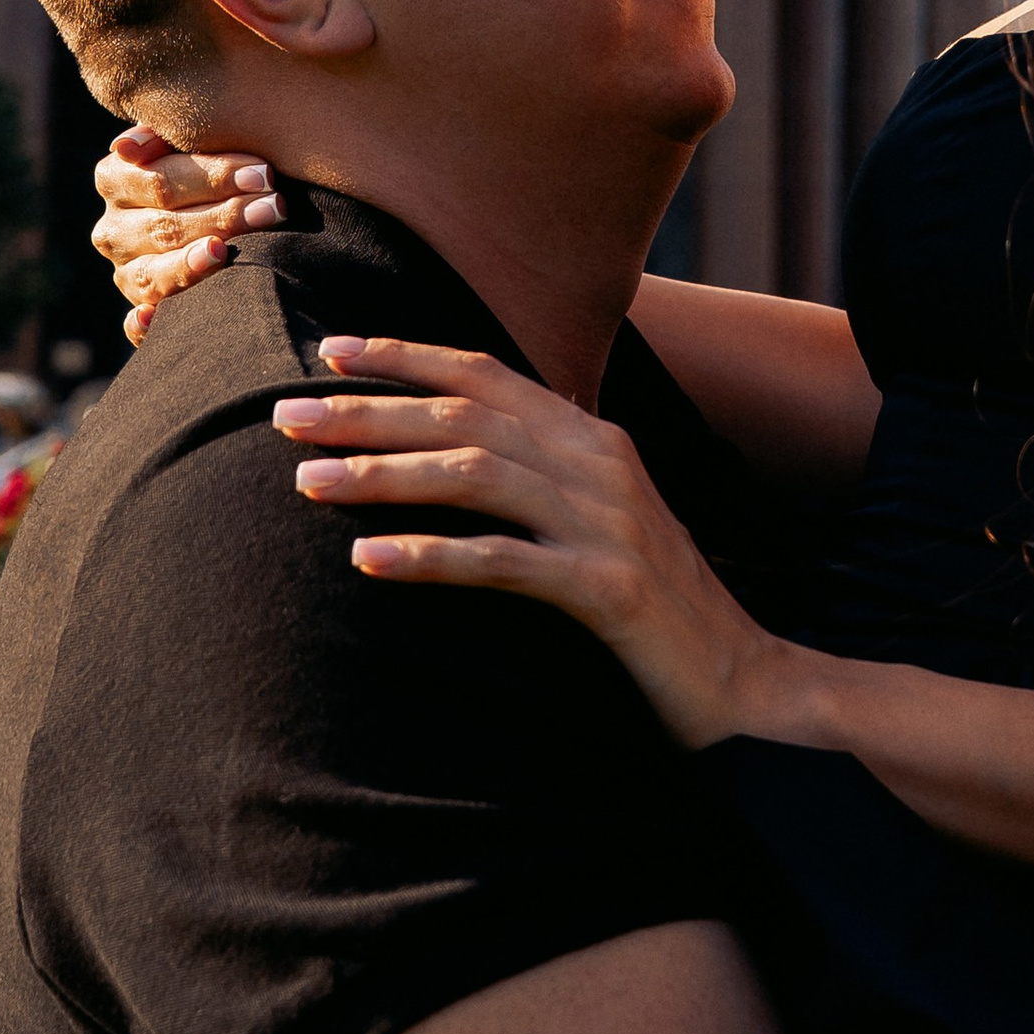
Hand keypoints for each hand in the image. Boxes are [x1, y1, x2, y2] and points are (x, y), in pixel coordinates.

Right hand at [91, 124, 280, 346]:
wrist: (216, 208)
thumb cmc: (216, 166)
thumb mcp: (193, 140)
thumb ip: (167, 134)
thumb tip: (128, 148)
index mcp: (116, 178)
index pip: (161, 179)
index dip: (214, 176)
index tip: (265, 174)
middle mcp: (113, 228)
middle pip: (165, 225)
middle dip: (224, 215)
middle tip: (275, 208)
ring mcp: (125, 272)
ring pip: (153, 273)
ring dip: (194, 263)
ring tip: (227, 252)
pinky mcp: (139, 310)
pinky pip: (136, 324)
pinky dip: (143, 324)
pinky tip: (153, 317)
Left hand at [275, 340, 806, 753]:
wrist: (747, 682)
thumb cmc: (657, 606)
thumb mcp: (601, 518)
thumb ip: (544, 472)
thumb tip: (463, 442)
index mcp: (594, 437)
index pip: (488, 373)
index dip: (409, 356)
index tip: (332, 350)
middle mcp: (600, 462)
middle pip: (467, 414)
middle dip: (369, 411)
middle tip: (287, 417)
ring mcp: (607, 522)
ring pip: (476, 474)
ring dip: (384, 474)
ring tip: (306, 482)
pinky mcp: (608, 588)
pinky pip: (504, 561)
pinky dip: (432, 556)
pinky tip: (369, 559)